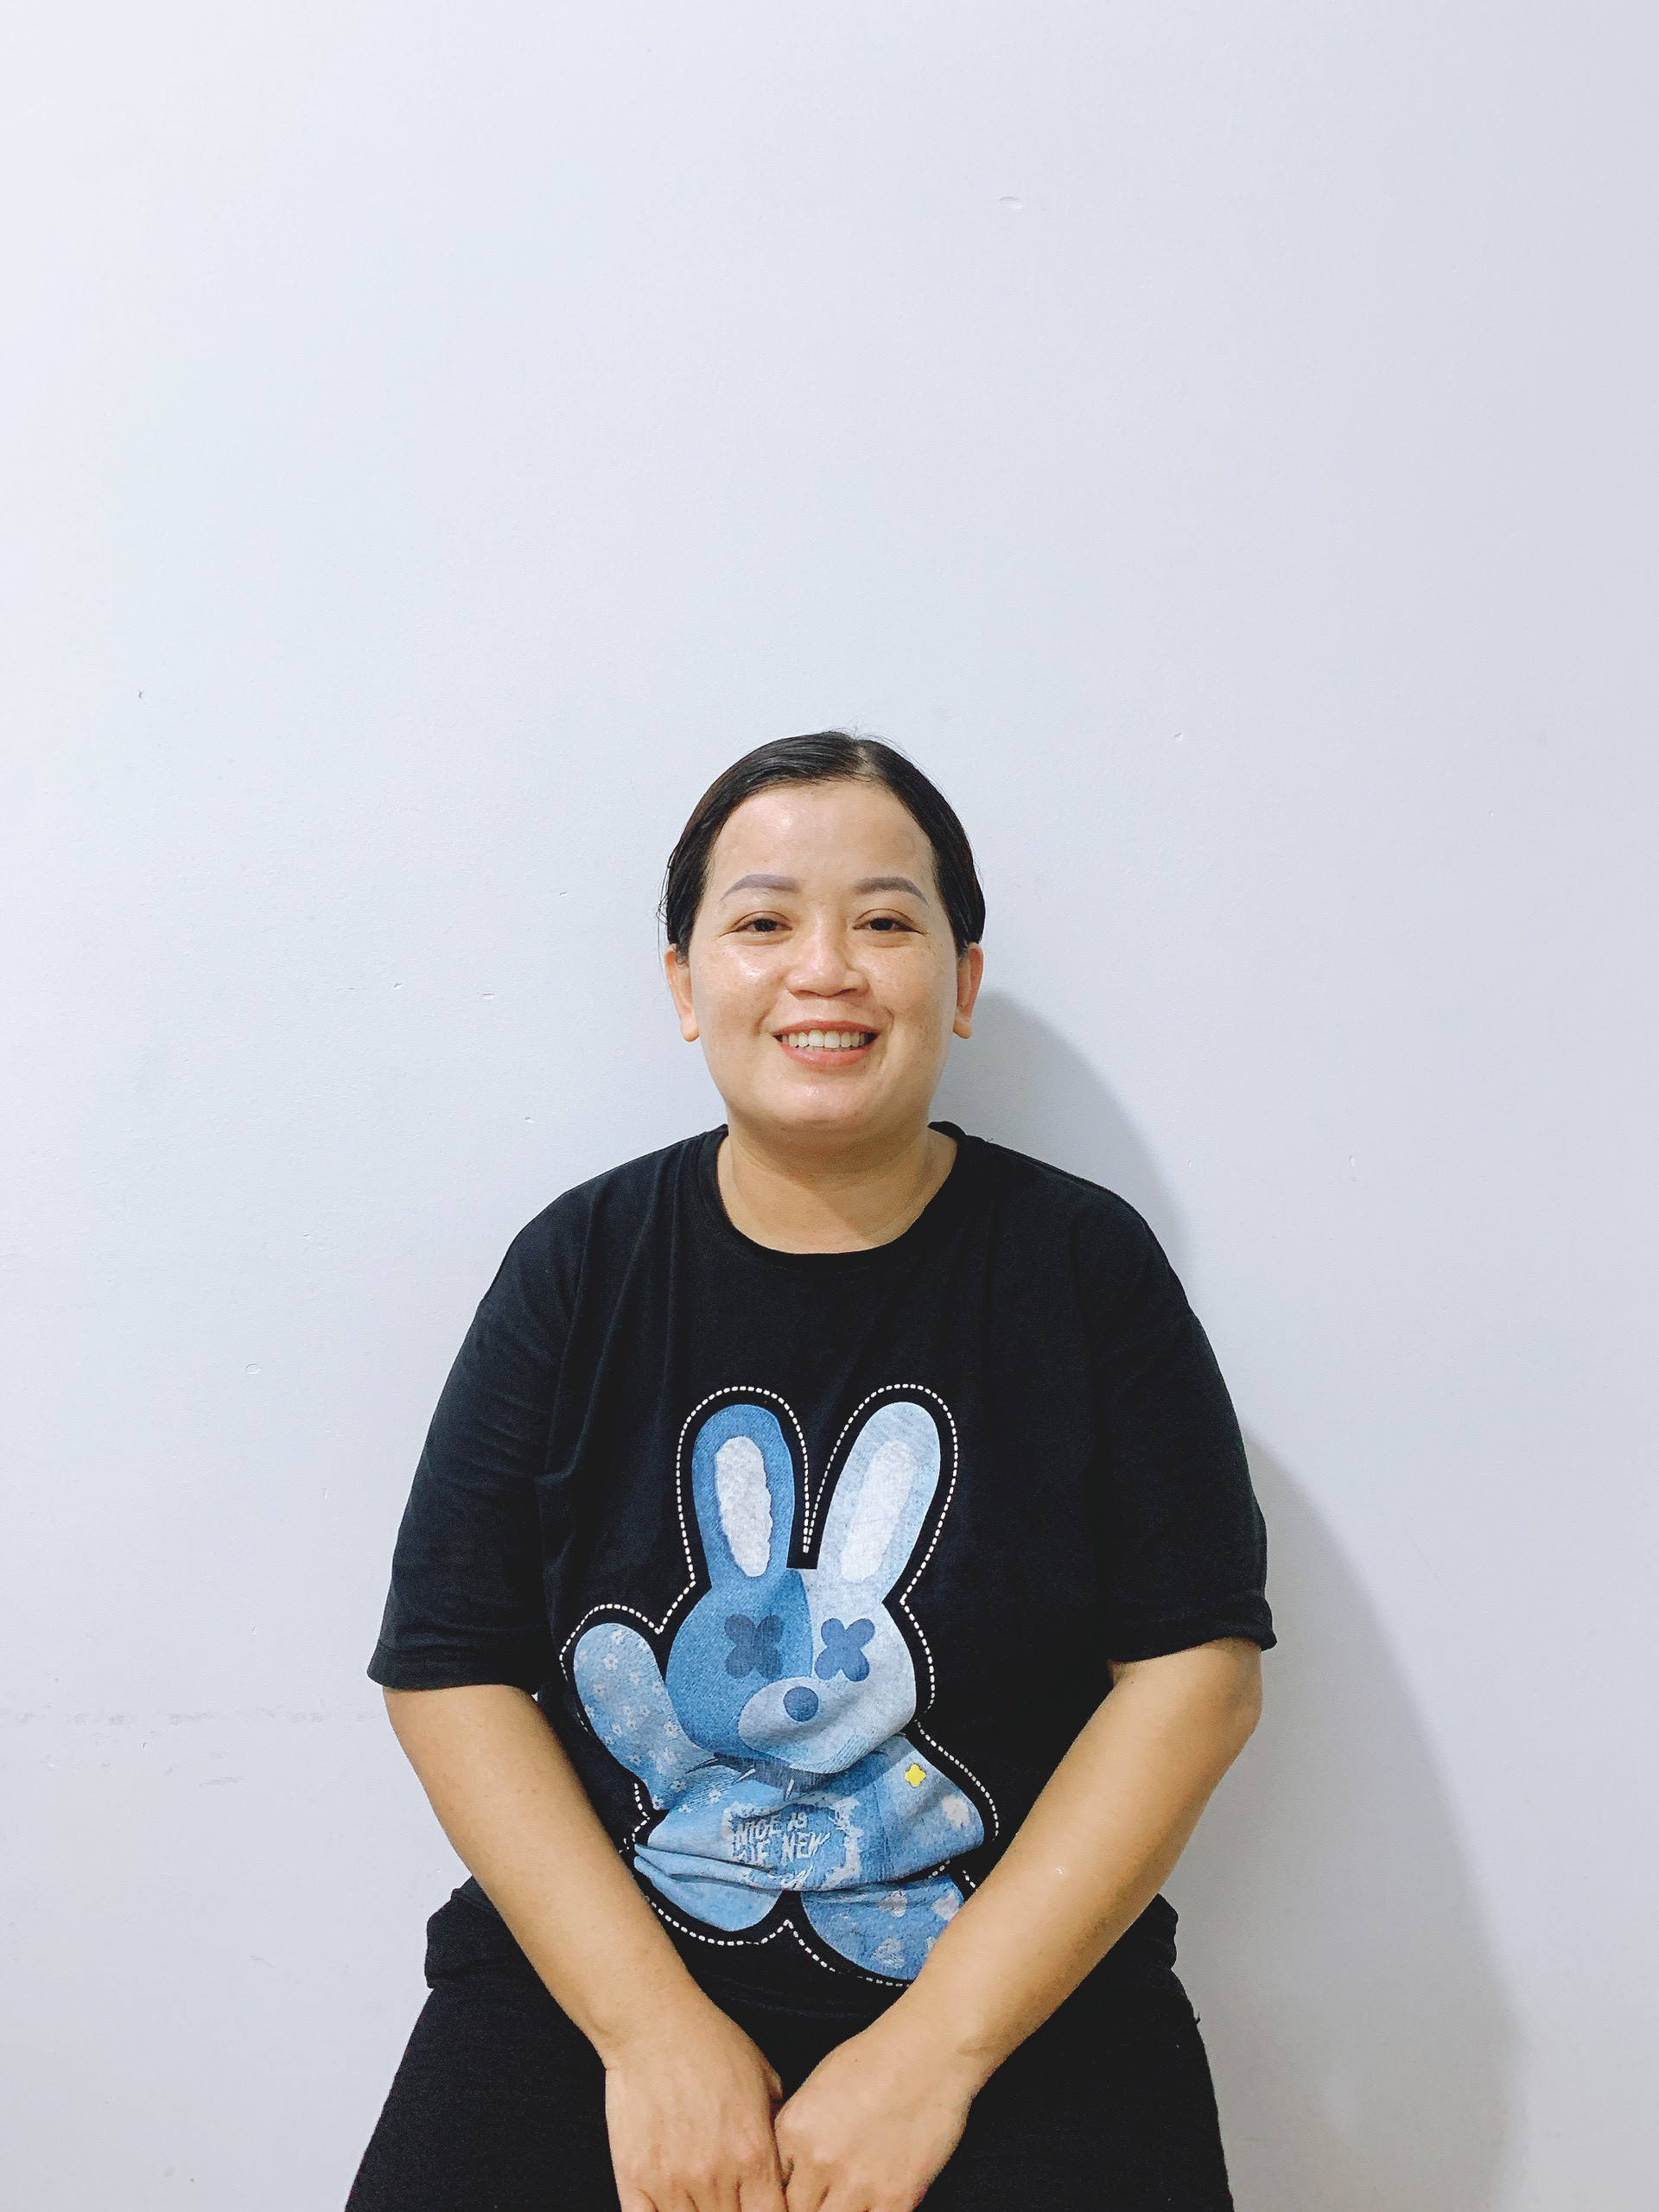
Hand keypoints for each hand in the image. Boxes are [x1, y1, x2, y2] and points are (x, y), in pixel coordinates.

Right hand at [604, 1997, 788, 2211]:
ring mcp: (673, 2180)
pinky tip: (668, 2207)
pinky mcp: (635, 2179)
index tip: (762, 2207)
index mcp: (754, 2152)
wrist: (655, 2024)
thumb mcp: (766, 2079)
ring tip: (702, 2198)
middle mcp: (716, 2174)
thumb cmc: (711, 2043)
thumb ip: (778, 2129)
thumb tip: (786, 2163)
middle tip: (730, 2199)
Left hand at [773, 2011, 980, 2211]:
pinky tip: (875, 2203)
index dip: (788, 2193)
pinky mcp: (896, 2197)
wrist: (928, 2051)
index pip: (773, 2186)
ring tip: (849, 2198)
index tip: (802, 2192)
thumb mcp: (817, 2087)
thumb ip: (799, 2133)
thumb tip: (791, 2169)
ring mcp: (857, 2182)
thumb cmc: (876, 2059)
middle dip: (809, 2208)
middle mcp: (819, 2159)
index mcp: (794, 2129)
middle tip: (826, 2197)